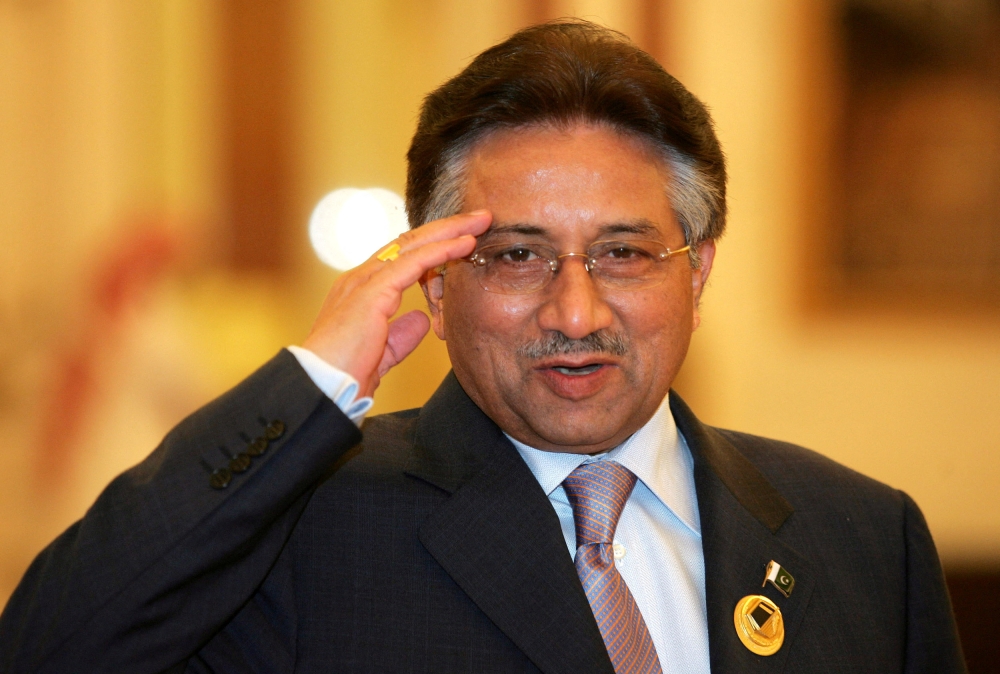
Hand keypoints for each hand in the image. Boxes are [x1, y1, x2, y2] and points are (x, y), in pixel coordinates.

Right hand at [303, 210, 491, 396]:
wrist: (322, 388)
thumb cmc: (345, 375)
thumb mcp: (382, 352)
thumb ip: (401, 335)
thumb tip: (422, 320)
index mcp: (361, 290)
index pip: (402, 257)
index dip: (434, 246)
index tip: (464, 239)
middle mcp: (360, 278)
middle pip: (410, 242)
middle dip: (446, 228)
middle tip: (478, 218)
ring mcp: (364, 281)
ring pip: (414, 244)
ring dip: (450, 230)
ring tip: (480, 221)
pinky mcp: (373, 291)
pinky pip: (414, 263)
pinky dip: (442, 250)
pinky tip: (464, 243)